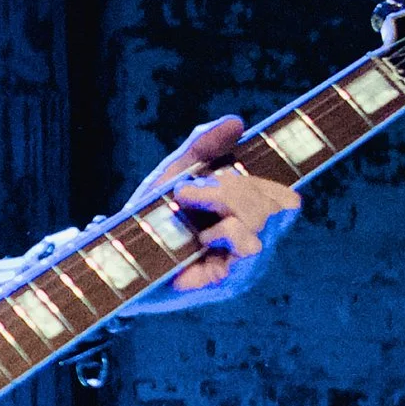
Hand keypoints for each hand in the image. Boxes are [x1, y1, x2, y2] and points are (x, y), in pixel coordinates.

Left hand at [128, 116, 300, 296]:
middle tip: (188, 192)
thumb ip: (204, 147)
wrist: (117, 258)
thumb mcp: (175, 174)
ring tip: (188, 204)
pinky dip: (227, 230)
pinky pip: (250, 245)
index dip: (264, 181)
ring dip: (226, 200)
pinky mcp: (231, 283)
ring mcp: (247, 267)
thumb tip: (237, 122)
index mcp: (249, 220)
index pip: (287, 199)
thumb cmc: (149, 219)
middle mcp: (255, 245)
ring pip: (266, 218)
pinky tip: (202, 236)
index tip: (221, 173)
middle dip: (233, 186)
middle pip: (282, 204)